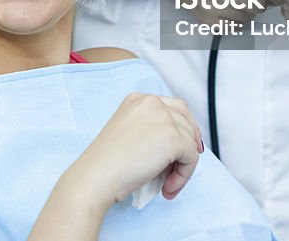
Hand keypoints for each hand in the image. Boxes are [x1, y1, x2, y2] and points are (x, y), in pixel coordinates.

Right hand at [65, 93, 203, 207]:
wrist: (97, 175)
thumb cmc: (108, 163)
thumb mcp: (130, 133)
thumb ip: (152, 130)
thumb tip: (183, 144)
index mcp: (138, 99)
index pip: (174, 108)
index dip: (183, 129)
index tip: (184, 148)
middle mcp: (152, 102)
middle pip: (187, 120)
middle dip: (189, 144)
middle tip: (181, 169)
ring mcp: (164, 118)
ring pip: (191, 142)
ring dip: (183, 166)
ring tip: (167, 184)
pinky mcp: (173, 138)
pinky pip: (191, 158)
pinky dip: (183, 176)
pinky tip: (167, 188)